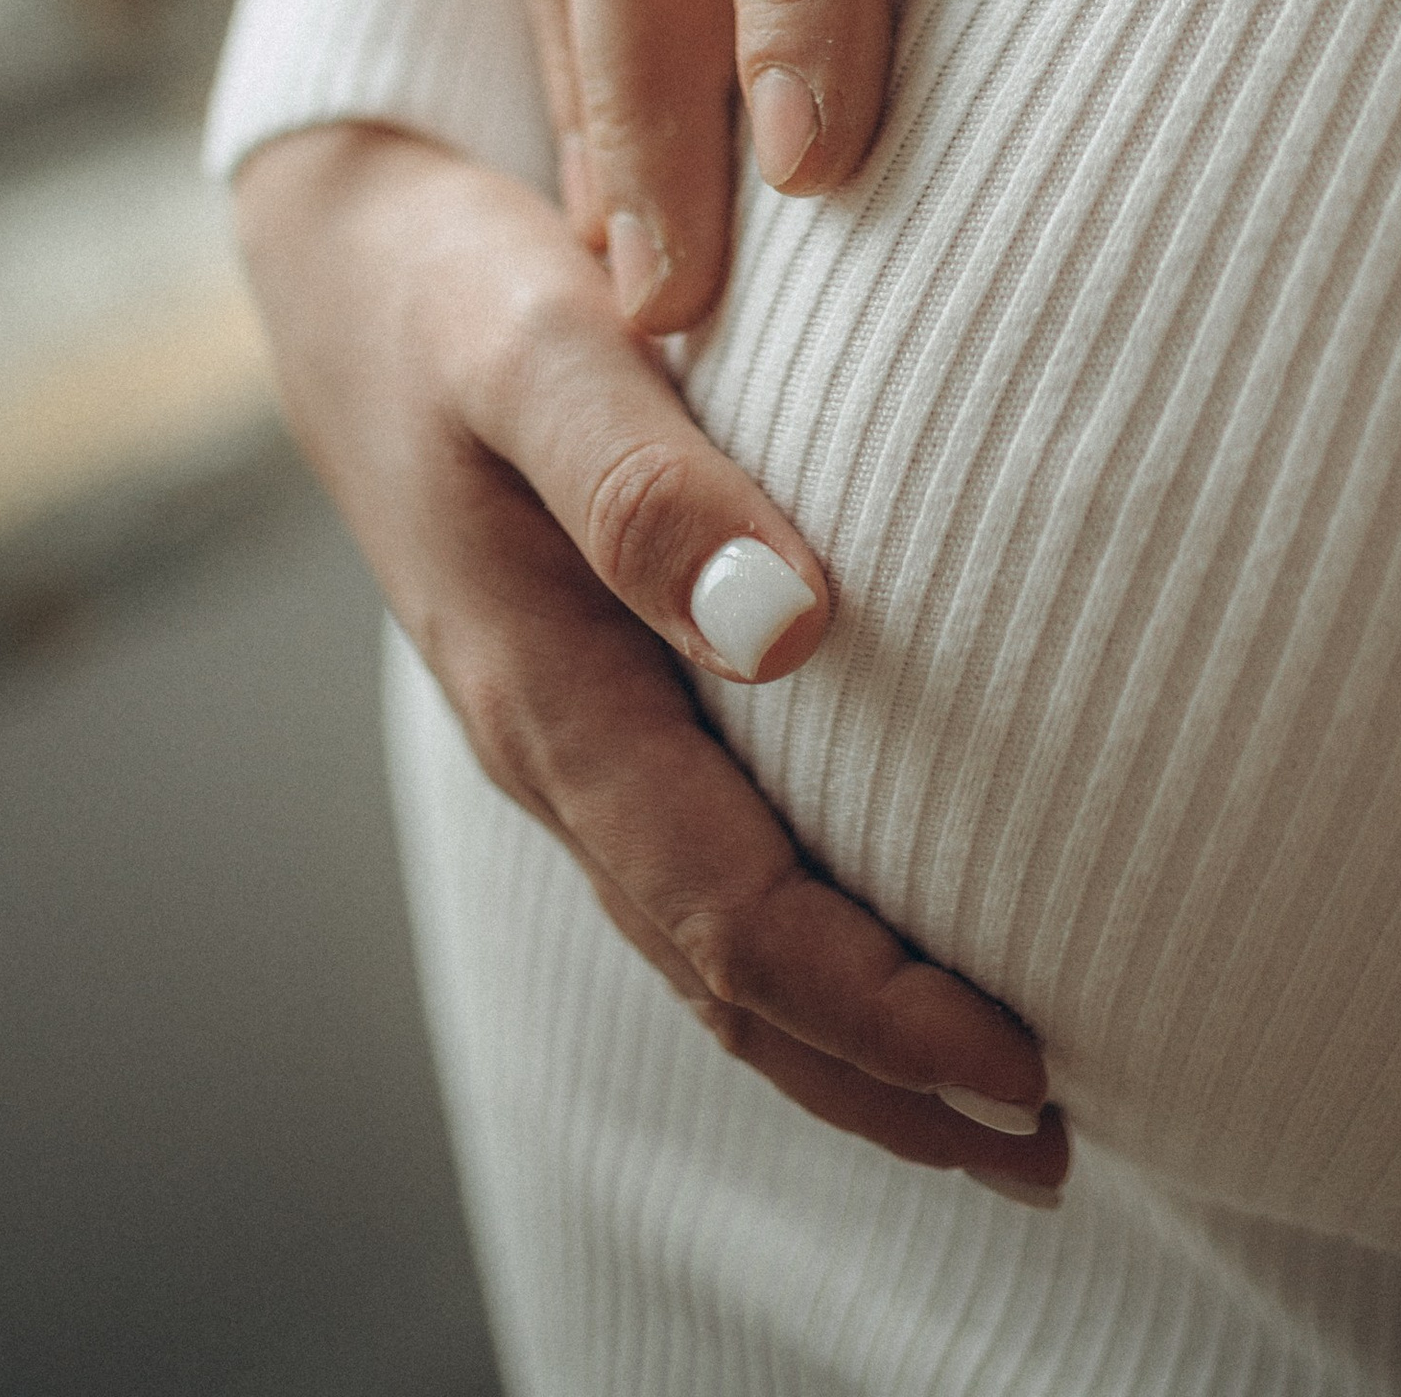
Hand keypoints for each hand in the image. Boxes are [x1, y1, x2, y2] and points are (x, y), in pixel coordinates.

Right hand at [234, 121, 1067, 1186]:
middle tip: (1057, 1148)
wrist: (343, 252)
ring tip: (1001, 1104)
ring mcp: (563, 727)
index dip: (877, 1010)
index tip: (1026, 1062)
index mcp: (545, 689)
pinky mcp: (586, 688)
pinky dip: (800, 947)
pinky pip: (694, 864)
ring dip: (847, 1038)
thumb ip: (646, 481)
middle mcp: (553, 742)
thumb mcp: (535, 341)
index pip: (730, 914)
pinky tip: (888, 946)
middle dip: (884, 1078)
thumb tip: (792, 626)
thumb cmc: (450, 282)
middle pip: (722, 974)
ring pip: (705, 939)